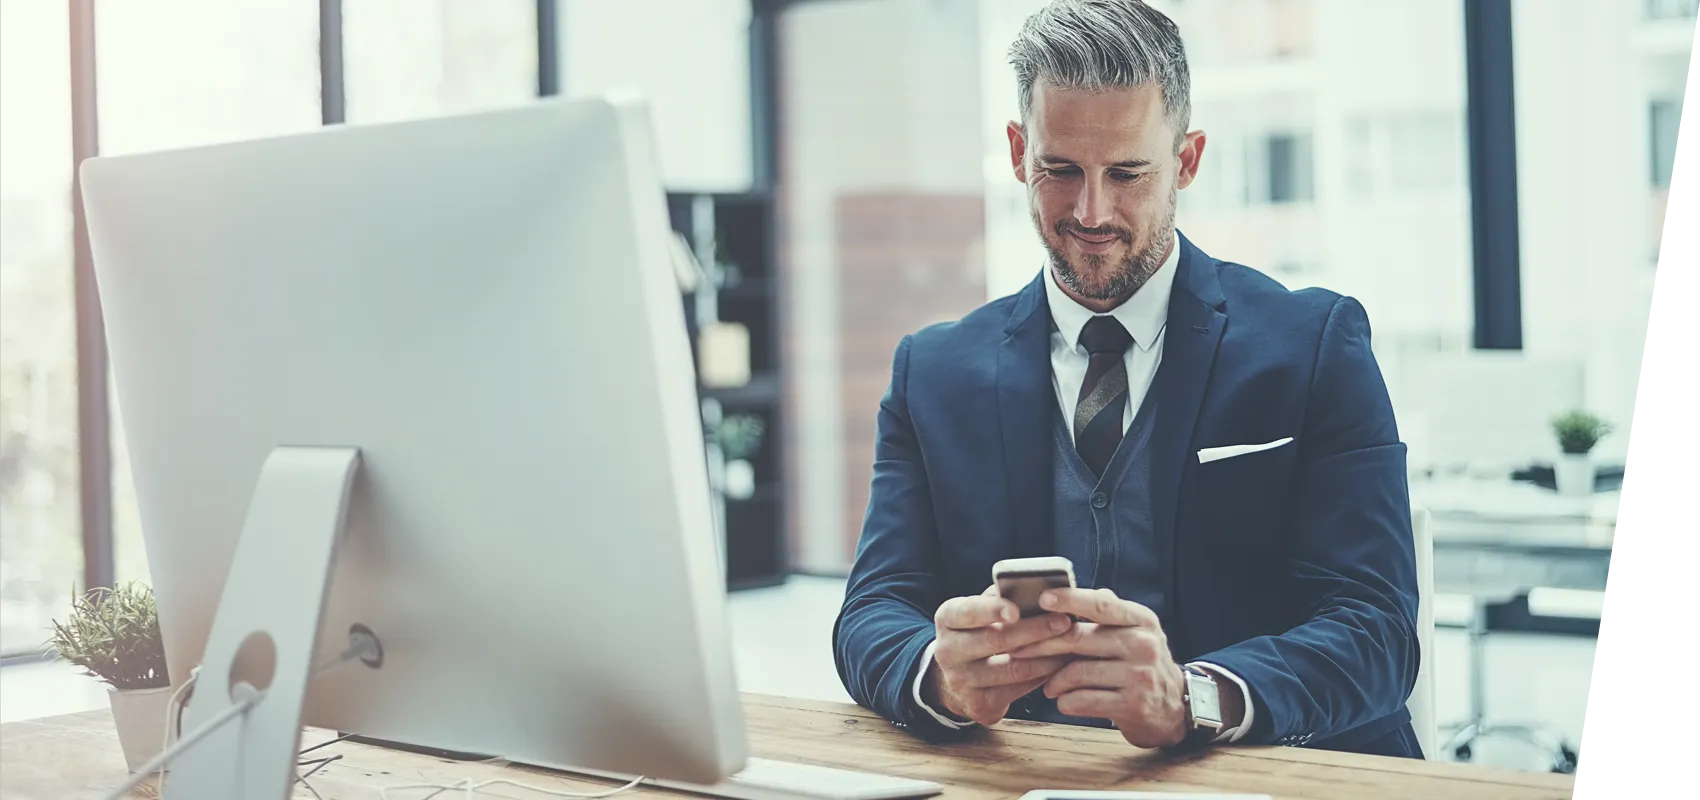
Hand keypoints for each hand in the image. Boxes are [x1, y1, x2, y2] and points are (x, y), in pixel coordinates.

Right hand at [924, 585, 1074, 726]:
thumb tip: (1037, 587)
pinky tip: (1059, 665)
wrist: (955, 679)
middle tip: (1064, 622)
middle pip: (996, 640)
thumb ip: (1001, 598)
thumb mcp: (979, 612)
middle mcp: (948, 651)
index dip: (993, 610)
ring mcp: (962, 681)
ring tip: (1070, 644)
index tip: (1016, 610)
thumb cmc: (977, 633)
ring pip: (1012, 669)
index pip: (969, 611)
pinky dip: (1043, 676)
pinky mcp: (979, 705)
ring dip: (1046, 656)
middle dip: (1034, 630)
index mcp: (947, 619)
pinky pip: (1019, 690)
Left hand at [1007, 587, 1188, 747]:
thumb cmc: (1141, 664)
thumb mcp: (1135, 631)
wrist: (1174, 709)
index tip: (1041, 599)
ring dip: (1052, 680)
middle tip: (1018, 649)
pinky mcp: (1132, 705)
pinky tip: (1063, 700)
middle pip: (1078, 639)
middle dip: (1042, 645)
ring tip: (1048, 684)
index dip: (1069, 599)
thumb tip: (1067, 589)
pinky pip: (1082, 700)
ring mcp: (1139, 676)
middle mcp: (1143, 644)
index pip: (1101, 605)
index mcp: (1141, 620)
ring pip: (1076, 673)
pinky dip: (1065, 701)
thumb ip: (1106, 611)